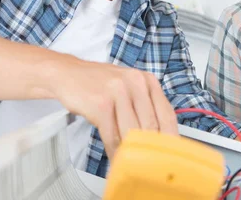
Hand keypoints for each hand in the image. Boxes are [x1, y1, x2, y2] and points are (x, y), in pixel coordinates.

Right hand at [55, 58, 178, 158]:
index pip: (167, 114)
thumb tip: (161, 137)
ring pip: (132, 132)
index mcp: (147, 80)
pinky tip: (116, 160)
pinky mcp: (101, 103)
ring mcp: (118, 91)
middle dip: (152, 150)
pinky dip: (115, 152)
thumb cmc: (100, 84)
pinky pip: (112, 136)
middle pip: (152, 125)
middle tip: (153, 167)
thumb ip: (145, 107)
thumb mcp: (129, 87)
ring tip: (135, 167)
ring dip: (133, 154)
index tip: (172, 156)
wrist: (68, 73)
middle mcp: (136, 82)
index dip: (171, 139)